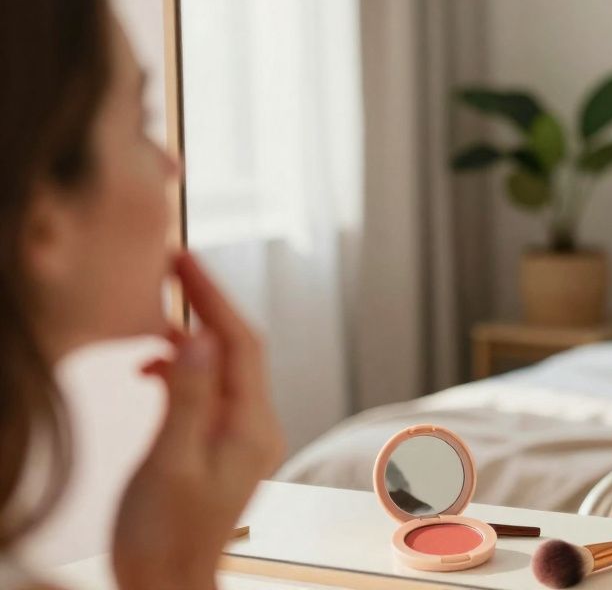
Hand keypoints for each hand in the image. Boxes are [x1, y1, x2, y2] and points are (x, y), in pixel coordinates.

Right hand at [113, 253, 284, 589]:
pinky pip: (210, 391)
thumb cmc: (164, 536)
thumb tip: (198, 338)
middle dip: (205, 305)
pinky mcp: (224, 447)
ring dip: (191, 338)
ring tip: (149, 318)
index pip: (240, 342)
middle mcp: (257, 425)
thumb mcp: (170, 463)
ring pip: (223, 367)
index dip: (212, 296)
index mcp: (250, 425)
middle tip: (169, 266)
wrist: (168, 585)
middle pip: (237, 348)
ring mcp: (243, 437)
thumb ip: (185, 399)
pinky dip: (182, 372)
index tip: (184, 259)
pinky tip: (151, 373)